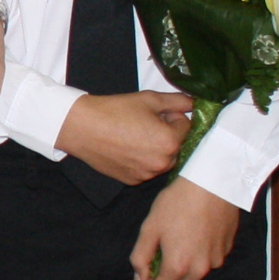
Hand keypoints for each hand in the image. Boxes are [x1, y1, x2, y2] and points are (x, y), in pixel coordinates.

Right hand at [55, 90, 193, 185]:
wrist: (82, 127)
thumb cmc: (115, 111)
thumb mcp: (149, 99)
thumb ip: (178, 101)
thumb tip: (196, 103)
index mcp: (170, 142)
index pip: (187, 126)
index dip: (172, 116)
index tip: (155, 112)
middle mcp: (162, 163)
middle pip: (177, 146)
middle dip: (168, 134)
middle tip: (145, 123)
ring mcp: (147, 174)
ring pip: (163, 159)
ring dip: (157, 148)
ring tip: (135, 135)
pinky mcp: (133, 180)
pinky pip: (147, 169)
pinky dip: (142, 160)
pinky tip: (127, 148)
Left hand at [130, 176, 241, 279]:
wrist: (212, 184)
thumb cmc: (176, 203)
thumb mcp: (149, 228)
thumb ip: (140, 258)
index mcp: (178, 266)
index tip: (149, 268)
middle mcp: (200, 269)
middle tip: (164, 261)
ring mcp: (217, 260)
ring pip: (198, 277)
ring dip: (188, 269)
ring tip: (182, 241)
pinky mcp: (227, 249)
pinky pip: (211, 261)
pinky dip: (202, 255)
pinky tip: (197, 233)